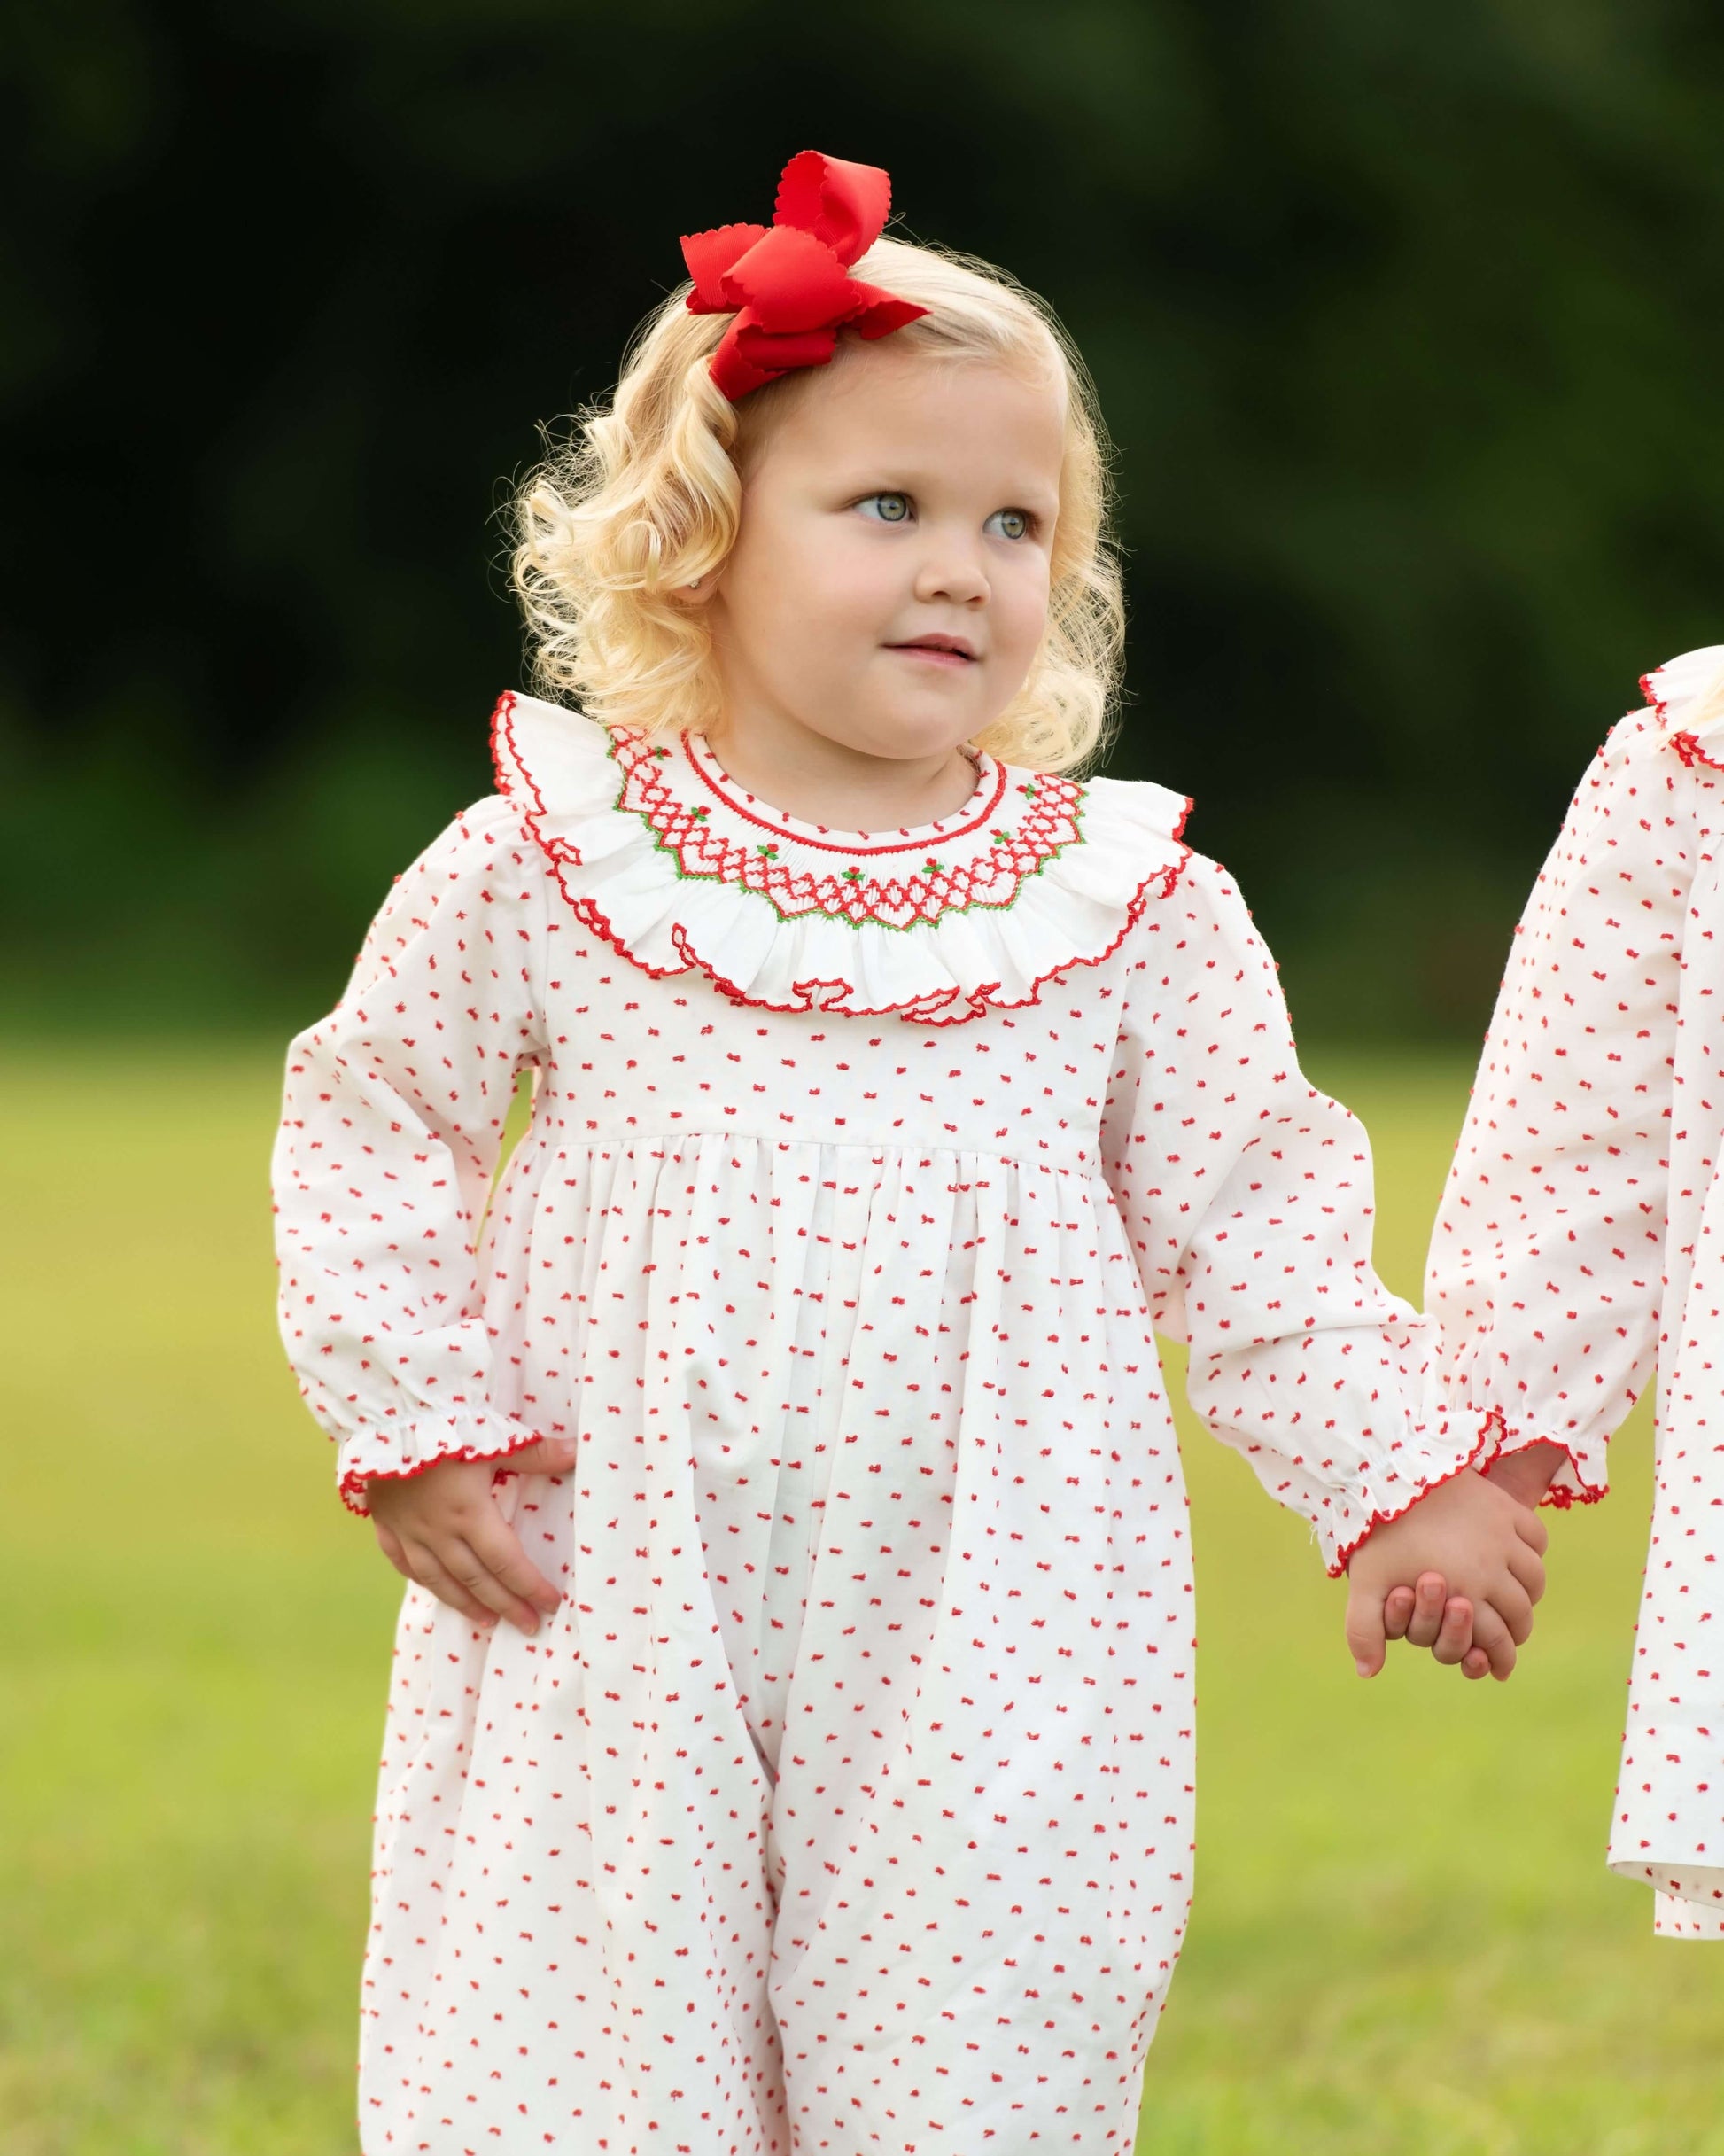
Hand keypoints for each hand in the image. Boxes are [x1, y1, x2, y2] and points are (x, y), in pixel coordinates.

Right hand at [368, 1437, 575, 1633]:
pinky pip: (402, 1561)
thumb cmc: (443, 1426)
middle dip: (505, 1605)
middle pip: (476, 1579)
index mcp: (470, 1513)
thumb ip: (535, 1453)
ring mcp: (409, 1531)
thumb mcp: (493, 1437)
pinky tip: (435, 1588)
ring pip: (438, 1579)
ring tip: (486, 1621)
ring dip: (464, 1603)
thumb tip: (575, 1453)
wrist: (384, 1419)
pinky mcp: (386, 1523)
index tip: (551, 1604)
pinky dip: (421, 1579)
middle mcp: (439, 1531)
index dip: (530, 1586)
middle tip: (528, 1625)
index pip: (507, 1561)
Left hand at [1344, 1468, 1547, 1681]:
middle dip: (1515, 1632)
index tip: (1500, 1669)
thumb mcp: (1364, 1585)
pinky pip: (1537, 1537)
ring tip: (1517, 1602)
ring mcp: (1503, 1535)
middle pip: (1521, 1614)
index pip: (1497, 1641)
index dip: (1500, 1661)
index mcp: (1464, 1593)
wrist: (1389, 1475)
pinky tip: (1520, 1560)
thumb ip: (1365, 1632)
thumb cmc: (1376, 1535)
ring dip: (1528, 1596)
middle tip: (1509, 1637)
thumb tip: (1367, 1674)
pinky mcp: (1505, 1507)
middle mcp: (1491, 1569)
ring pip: (1535, 1580)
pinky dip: (1534, 1553)